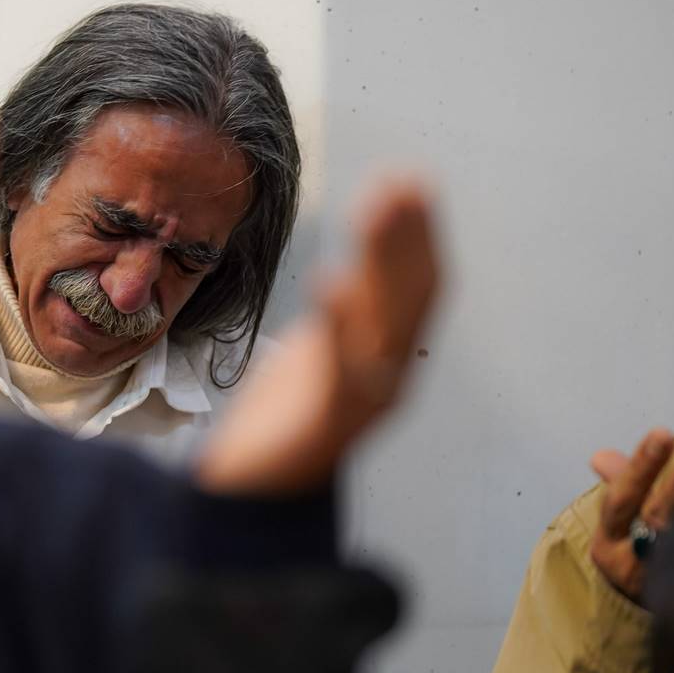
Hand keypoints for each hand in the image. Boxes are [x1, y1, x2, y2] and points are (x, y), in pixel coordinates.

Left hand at [197, 177, 441, 495]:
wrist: (254, 493)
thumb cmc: (286, 418)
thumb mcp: (319, 353)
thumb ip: (343, 315)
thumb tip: (355, 266)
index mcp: (385, 356)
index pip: (416, 286)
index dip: (419, 234)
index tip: (411, 181)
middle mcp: (386, 376)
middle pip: (408, 296)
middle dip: (408, 236)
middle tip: (403, 179)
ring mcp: (361, 402)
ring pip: (383, 323)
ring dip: (382, 261)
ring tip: (373, 209)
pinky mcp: (325, 425)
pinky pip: (339, 369)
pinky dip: (338, 325)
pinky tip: (329, 284)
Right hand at [589, 428, 673, 602]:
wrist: (655, 619)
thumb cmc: (636, 558)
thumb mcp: (619, 526)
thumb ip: (622, 486)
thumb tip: (601, 457)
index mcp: (609, 543)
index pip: (622, 500)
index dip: (641, 468)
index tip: (661, 434)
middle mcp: (634, 562)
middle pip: (659, 516)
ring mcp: (662, 578)